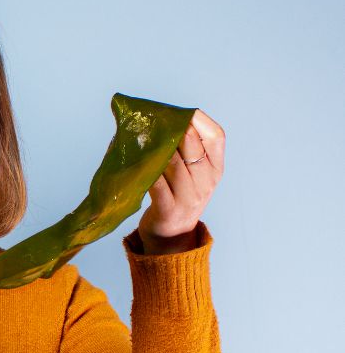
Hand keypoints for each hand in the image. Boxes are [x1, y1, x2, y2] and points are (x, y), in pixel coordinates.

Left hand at [137, 109, 224, 253]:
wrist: (172, 240)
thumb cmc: (176, 197)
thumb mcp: (191, 175)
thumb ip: (183, 150)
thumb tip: (155, 119)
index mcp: (215, 169)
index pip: (216, 137)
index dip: (198, 120)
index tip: (178, 113)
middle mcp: (207, 182)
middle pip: (191, 146)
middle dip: (169, 130)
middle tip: (150, 121)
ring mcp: (190, 198)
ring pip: (172, 163)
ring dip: (154, 149)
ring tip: (139, 137)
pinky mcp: (169, 210)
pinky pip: (157, 184)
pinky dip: (146, 171)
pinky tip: (136, 162)